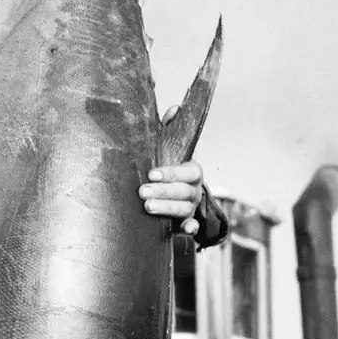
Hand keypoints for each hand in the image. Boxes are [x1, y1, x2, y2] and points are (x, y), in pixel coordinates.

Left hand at [139, 105, 204, 236]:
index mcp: (192, 171)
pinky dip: (190, 229)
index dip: (171, 172)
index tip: (151, 173)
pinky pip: (192, 227)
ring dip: (167, 208)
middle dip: (163, 192)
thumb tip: (174, 108)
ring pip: (184, 209)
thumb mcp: (170, 148)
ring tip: (147, 206)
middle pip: (184, 191)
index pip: (188, 171)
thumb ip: (171, 129)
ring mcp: (192, 207)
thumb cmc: (169, 167)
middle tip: (143, 192)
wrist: (179, 192)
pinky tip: (183, 230)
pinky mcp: (187, 222)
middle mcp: (194, 189)